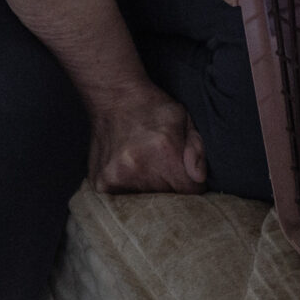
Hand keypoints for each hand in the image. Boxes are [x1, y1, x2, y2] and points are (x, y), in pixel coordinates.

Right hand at [88, 86, 206, 193]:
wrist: (114, 96)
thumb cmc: (152, 108)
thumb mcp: (183, 119)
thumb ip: (196, 149)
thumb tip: (198, 178)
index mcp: (163, 151)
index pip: (189, 192)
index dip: (192, 185)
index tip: (187, 176)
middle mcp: (137, 167)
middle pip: (166, 200)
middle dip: (170, 189)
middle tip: (163, 169)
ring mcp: (116, 176)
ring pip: (145, 203)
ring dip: (149, 191)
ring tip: (145, 167)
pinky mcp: (100, 183)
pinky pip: (122, 200)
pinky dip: (129, 191)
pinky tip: (129, 172)